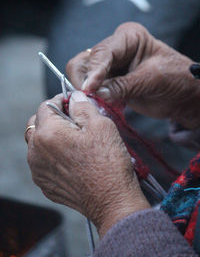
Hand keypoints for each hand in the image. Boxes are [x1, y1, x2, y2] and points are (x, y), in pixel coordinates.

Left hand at [26, 91, 149, 236]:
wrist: (112, 200)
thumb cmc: (108, 163)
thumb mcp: (100, 125)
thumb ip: (82, 106)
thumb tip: (75, 97)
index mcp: (48, 133)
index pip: (45, 106)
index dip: (60, 100)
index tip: (71, 102)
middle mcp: (36, 152)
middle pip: (37, 124)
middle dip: (52, 117)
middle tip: (73, 120)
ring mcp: (38, 170)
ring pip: (38, 143)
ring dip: (51, 136)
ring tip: (73, 140)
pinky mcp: (45, 184)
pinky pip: (42, 161)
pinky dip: (52, 154)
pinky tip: (72, 158)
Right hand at [66, 22, 199, 128]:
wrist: (182, 95)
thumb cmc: (175, 79)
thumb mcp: (152, 79)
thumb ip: (123, 86)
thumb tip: (97, 93)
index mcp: (128, 37)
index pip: (102, 52)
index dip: (94, 71)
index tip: (89, 88)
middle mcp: (115, 49)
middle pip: (85, 61)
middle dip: (84, 80)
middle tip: (88, 97)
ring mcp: (109, 66)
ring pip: (82, 75)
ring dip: (85, 89)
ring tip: (93, 102)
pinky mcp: (107, 82)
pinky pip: (90, 88)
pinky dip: (90, 97)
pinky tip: (97, 103)